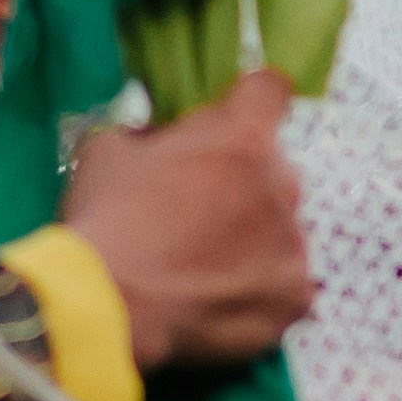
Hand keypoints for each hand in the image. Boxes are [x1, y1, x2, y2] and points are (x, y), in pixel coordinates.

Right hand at [56, 72, 316, 384]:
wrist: (112, 309)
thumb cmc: (107, 222)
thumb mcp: (111, 152)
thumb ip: (152, 136)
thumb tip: (160, 141)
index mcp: (241, 138)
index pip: (270, 91)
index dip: (250, 103)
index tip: (233, 121)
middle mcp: (281, 184)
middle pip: (272, 169)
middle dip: (241, 182)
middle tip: (198, 213)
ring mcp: (293, 245)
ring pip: (281, 228)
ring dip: (253, 237)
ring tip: (207, 267)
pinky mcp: (294, 298)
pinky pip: (285, 284)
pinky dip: (260, 290)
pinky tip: (223, 300)